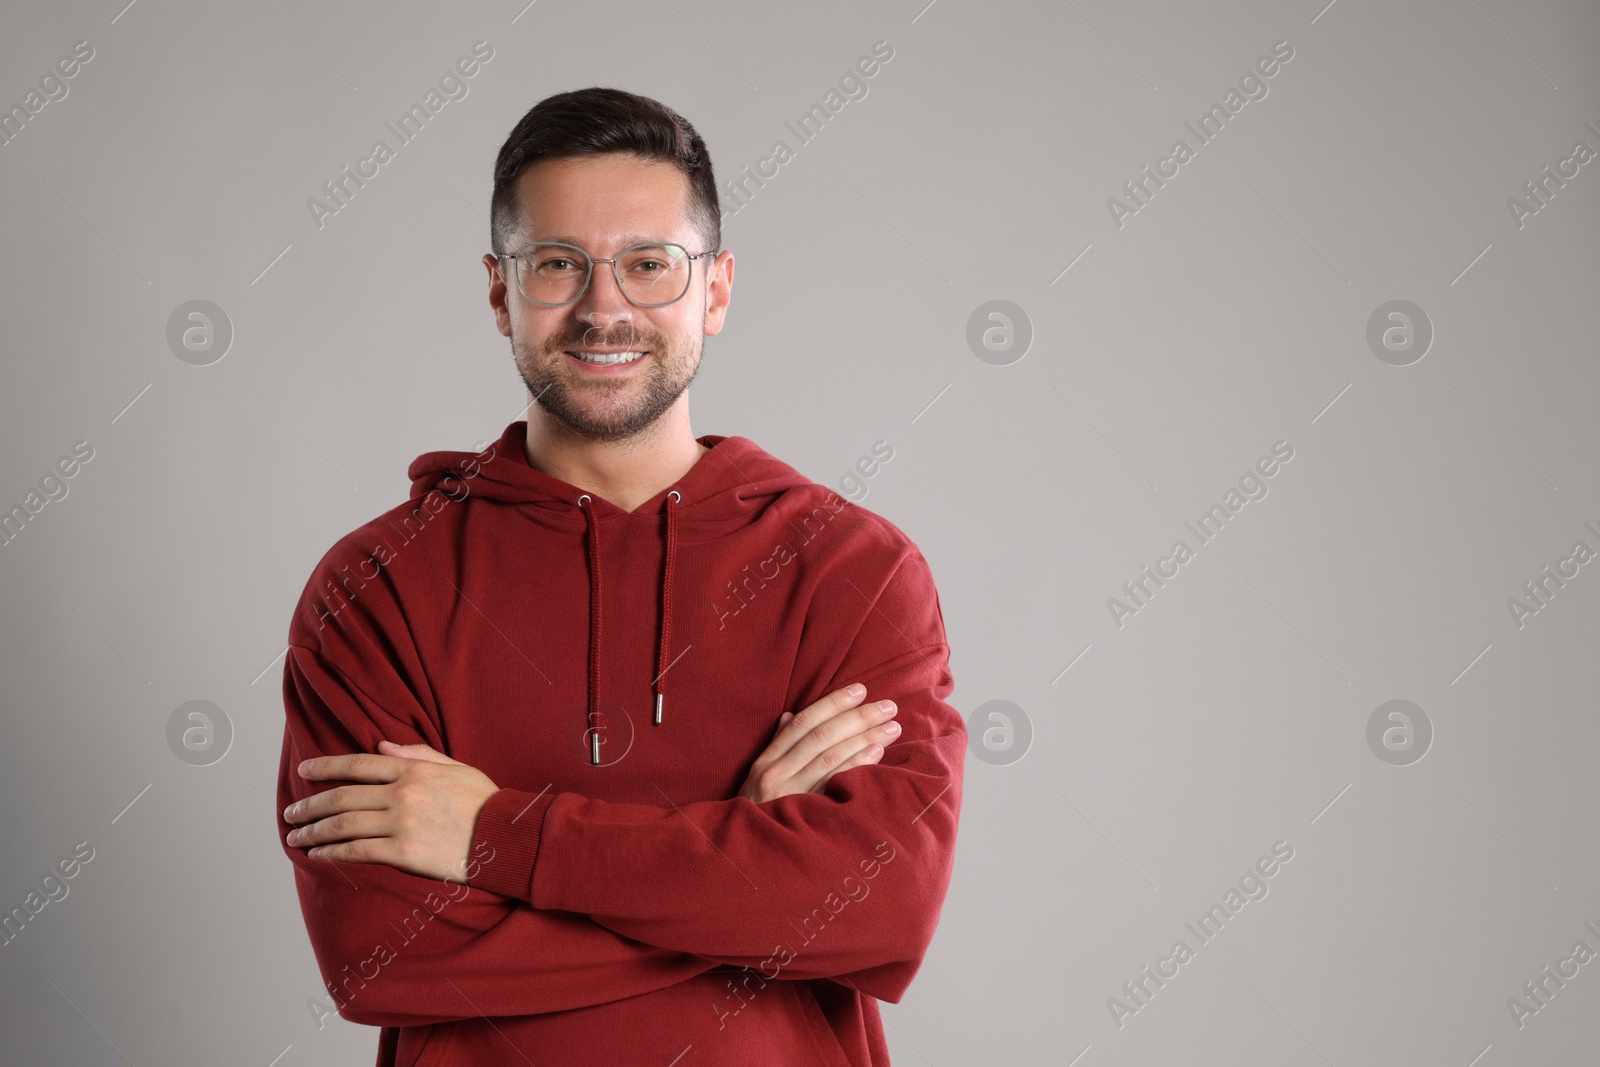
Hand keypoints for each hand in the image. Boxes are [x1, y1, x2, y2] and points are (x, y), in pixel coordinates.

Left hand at [283, 741, 498, 881]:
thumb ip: (418, 755)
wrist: (505, 837)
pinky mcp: (404, 853)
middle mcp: (402, 793)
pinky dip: (333, 853)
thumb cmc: (484, 803)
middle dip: (311, 805)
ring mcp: (401, 823)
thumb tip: (382, 747)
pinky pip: (358, 851)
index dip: (325, 767)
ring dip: (314, 831)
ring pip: (344, 825)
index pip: (358, 764)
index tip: (304, 771)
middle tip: (291, 813)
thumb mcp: (456, 767)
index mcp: (413, 769)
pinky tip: (319, 856)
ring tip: (296, 837)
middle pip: (343, 796)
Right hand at [738, 684, 900, 803]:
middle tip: (888, 706)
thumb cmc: (756, 815)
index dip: (832, 703)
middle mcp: (777, 774)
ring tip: (892, 727)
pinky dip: (857, 766)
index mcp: (766, 762)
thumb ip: (776, 747)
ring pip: (831, 758)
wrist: (745, 856)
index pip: (803, 723)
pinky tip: (877, 753)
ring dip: (864, 738)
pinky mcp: (806, 817)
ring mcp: (791, 796)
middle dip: (858, 717)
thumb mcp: (756, 779)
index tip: (860, 690)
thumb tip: (789, 716)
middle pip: (822, 737)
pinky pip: (835, 785)